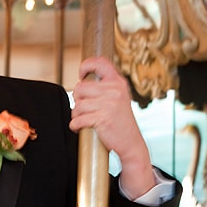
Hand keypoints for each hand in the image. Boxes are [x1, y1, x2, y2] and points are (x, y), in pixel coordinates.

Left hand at [70, 56, 154, 197]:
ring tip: (84, 119)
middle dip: (78, 99)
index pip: (100, 63)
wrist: (131, 143)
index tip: (81, 74)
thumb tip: (80, 83)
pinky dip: (75, 125)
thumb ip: (105, 88)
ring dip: (76, 114)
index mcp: (118, 83)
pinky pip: (78, 119)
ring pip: (77, 105)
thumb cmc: (121, 122)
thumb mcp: (119, 99)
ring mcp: (109, 104)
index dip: (86, 65)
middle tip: (85, 108)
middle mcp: (114, 91)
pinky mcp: (102, 118)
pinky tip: (80, 127)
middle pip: (80, 87)